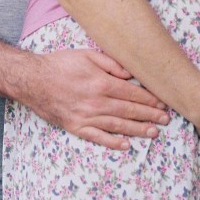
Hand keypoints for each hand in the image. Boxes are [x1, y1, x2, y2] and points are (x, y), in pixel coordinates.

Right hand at [20, 49, 170, 150]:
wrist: (33, 80)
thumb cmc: (60, 64)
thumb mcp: (86, 54)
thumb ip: (110, 63)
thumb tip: (130, 74)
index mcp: (101, 83)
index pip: (132, 93)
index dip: (150, 99)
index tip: (163, 103)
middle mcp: (97, 102)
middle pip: (129, 111)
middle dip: (150, 115)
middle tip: (166, 120)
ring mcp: (87, 117)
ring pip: (118, 126)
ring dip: (138, 130)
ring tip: (153, 133)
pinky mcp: (76, 127)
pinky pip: (98, 137)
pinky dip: (113, 143)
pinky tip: (125, 145)